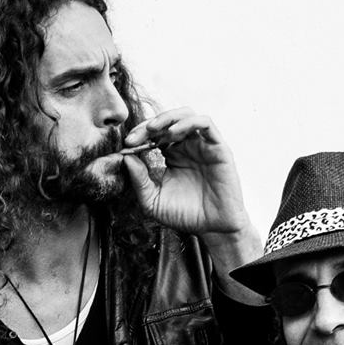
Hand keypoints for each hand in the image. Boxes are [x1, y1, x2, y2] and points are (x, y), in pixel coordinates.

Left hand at [120, 107, 256, 255]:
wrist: (213, 229)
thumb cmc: (185, 216)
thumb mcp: (153, 201)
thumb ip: (139, 180)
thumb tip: (125, 158)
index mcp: (172, 156)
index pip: (154, 135)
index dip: (139, 135)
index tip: (126, 145)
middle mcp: (188, 147)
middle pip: (167, 121)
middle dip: (147, 126)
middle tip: (134, 138)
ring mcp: (203, 146)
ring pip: (186, 115)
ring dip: (167, 118)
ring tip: (152, 130)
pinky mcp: (218, 148)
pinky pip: (205, 123)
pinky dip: (187, 122)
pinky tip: (172, 134)